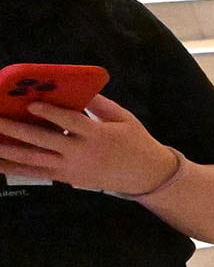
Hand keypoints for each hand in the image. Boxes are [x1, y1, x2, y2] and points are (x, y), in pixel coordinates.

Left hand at [0, 93, 179, 195]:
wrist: (146, 176)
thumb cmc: (136, 142)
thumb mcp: (124, 118)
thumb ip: (100, 104)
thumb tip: (75, 88)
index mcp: (99, 135)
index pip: (70, 122)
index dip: (50, 113)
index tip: (30, 104)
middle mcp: (82, 153)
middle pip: (44, 141)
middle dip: (16, 129)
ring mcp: (72, 168)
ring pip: (35, 159)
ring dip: (9, 150)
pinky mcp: (68, 178)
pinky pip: (37, 173)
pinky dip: (16, 168)